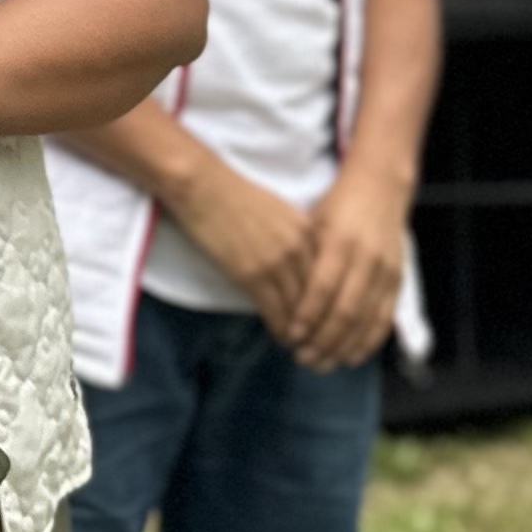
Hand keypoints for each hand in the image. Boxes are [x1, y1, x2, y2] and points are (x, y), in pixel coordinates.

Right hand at [157, 150, 319, 344]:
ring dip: (302, 331)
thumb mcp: (276, 211)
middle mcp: (299, 248)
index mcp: (308, 230)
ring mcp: (277, 262)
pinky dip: (281, 329)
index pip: (329, 276)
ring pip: (300, 309)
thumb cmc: (231, 194)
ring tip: (301, 346)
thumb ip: (293, 237)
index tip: (329, 318)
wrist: (201, 185)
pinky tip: (281, 337)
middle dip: (322, 322)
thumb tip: (296, 265)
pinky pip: (276, 312)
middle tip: (320, 340)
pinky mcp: (253, 274)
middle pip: (320, 296)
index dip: (330, 301)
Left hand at [282, 165, 411, 371]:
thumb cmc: (337, 206)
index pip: (322, 289)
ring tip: (321, 363)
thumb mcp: (313, 223)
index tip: (290, 336)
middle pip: (345, 311)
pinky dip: (369, 341)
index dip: (306, 316)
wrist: (381, 188)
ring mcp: (386, 271)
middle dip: (323, 340)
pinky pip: (385, 318)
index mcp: (340, 243)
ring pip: (366, 320)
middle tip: (302, 358)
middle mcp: (366, 259)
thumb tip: (281, 299)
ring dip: (343, 347)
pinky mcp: (398, 280)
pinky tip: (351, 356)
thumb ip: (302, 259)